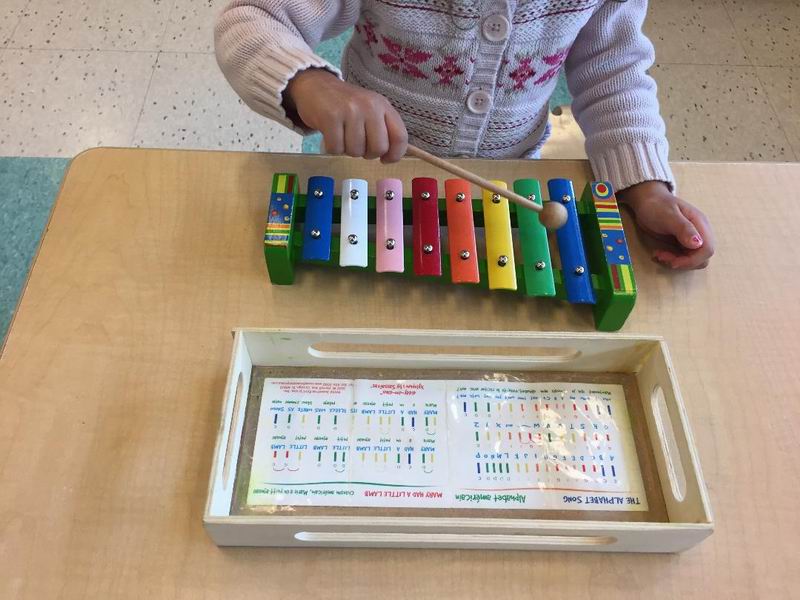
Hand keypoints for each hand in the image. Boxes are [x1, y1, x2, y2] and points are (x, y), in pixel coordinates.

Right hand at [285, 68, 407, 162]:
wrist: (316, 86)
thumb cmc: (346, 104)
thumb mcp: (370, 110)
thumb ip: (383, 129)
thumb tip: (391, 157)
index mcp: (383, 105)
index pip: (399, 137)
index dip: (394, 155)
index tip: (385, 159)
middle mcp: (370, 106)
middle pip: (378, 149)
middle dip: (367, 154)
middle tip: (357, 144)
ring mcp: (350, 110)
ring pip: (356, 151)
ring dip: (347, 150)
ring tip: (342, 135)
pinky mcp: (330, 117)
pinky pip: (336, 148)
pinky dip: (331, 148)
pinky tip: (330, 135)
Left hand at [617, 181, 714, 269]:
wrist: (647, 202)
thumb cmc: (657, 205)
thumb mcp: (668, 215)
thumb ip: (683, 229)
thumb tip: (697, 244)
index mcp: (700, 224)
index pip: (707, 249)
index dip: (692, 260)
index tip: (673, 261)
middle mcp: (699, 233)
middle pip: (702, 258)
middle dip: (683, 262)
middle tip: (662, 256)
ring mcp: (690, 239)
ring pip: (692, 260)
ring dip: (676, 262)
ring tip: (658, 255)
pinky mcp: (682, 244)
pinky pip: (682, 258)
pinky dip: (671, 260)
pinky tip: (658, 254)